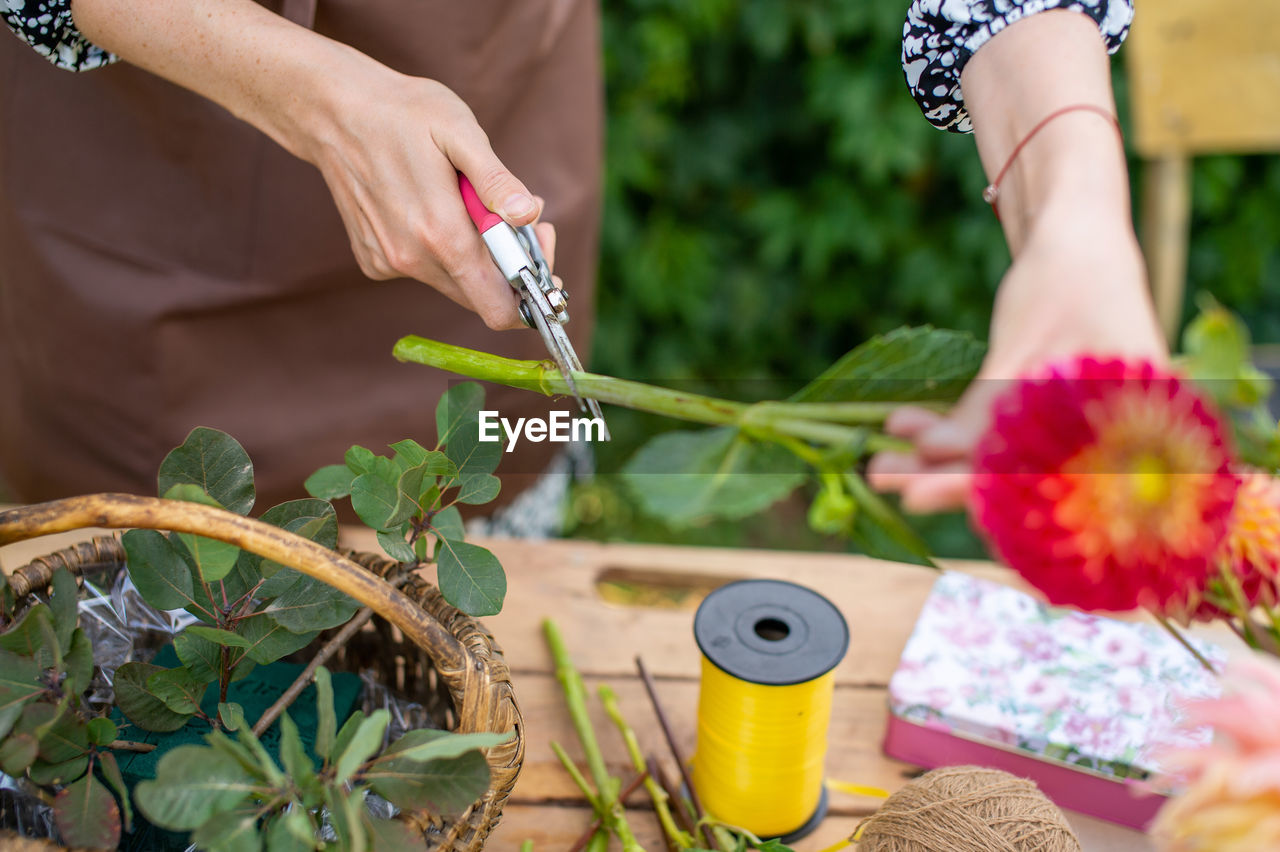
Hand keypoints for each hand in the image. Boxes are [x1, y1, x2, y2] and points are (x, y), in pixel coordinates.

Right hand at [301, 70, 554, 329]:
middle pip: (481, 297)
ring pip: (454, 284)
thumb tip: (529, 214)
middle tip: (516, 218)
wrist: (332, 111)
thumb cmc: (402, 113)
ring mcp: (389, 262)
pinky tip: (434, 206)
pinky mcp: (374, 259)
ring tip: (472, 201)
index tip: (540, 245)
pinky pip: (425, 270)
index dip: (532, 289)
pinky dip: (442, 248)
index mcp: (440, 234)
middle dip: (510, 266)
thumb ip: (496, 180)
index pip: (499, 307)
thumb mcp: (458, 130)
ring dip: (476, 255)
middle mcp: (412, 259)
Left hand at [868, 212, 1165, 512]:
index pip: (1038, 480)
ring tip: (878, 459)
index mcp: (1125, 430)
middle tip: (881, 477)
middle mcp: (1105, 443)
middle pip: (1011, 478)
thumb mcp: (1018, 348)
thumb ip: (980, 412)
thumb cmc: (1067, 279)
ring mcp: (1070, 432)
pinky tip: (901, 425)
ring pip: (994, 460)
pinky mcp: (1038, 418)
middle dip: (941, 479)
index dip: (974, 492)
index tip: (917, 496)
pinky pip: (992, 436)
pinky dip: (950, 431)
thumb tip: (930, 463)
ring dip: (935, 460)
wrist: (1080, 236)